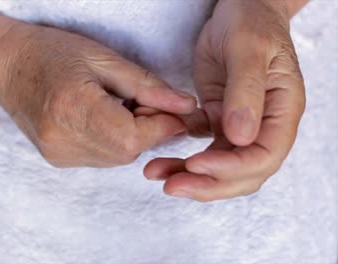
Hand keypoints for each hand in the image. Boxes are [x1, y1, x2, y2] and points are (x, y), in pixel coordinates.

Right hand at [0, 24, 196, 166]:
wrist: (6, 65)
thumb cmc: (51, 52)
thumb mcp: (104, 59)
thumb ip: (148, 87)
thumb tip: (186, 108)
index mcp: (73, 108)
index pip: (134, 137)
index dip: (161, 125)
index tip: (170, 107)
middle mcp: (63, 139)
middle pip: (128, 150)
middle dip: (147, 129)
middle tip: (139, 100)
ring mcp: (58, 154)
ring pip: (117, 157)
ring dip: (130, 136)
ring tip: (115, 105)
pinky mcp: (57, 160)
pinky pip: (101, 158)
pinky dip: (112, 141)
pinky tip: (100, 117)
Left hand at [144, 0, 305, 200]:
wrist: (240, 11)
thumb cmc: (251, 23)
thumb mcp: (248, 49)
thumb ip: (245, 91)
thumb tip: (240, 137)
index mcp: (282, 112)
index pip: (263, 157)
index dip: (230, 167)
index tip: (196, 164)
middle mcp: (265, 126)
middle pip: (242, 174)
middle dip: (207, 184)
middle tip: (171, 185)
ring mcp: (241, 126)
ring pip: (220, 167)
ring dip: (190, 177)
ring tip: (157, 175)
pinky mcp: (219, 121)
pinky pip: (204, 150)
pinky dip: (183, 160)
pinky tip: (162, 161)